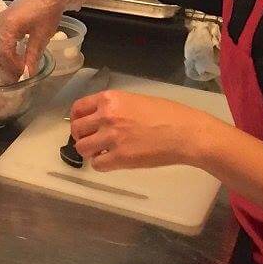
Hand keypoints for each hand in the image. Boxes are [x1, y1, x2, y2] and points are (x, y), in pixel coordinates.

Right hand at [0, 0, 84, 76]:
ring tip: (17, 65)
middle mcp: (1, 21)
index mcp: (8, 25)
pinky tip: (16, 51)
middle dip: (7, 62)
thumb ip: (33, 56)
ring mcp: (2, 17)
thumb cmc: (48, 13)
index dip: (12, 66)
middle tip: (17, 74)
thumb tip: (29, 74)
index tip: (21, 75)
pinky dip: (7, 46)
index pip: (4, 52)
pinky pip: (1, 34)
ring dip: (6, 54)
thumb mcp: (42, 36)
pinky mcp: (7, 15)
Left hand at [70, 90, 219, 170]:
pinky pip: (97, 164)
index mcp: (109, 99)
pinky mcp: (120, 158)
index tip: (82, 126)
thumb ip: (115, 107)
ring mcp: (111, 137)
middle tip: (92, 141)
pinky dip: (101, 164)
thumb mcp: (135, 100)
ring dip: (89, 151)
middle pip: (76, 129)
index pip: (78, 108)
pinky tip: (111, 161)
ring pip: (82, 148)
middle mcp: (106, 116)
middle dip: (81, 136)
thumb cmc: (168, 114)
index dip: (76, 118)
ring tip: (101, 152)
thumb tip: (101, 117)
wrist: (186, 133)